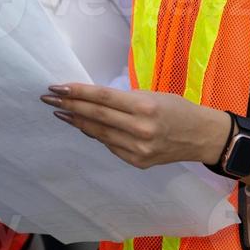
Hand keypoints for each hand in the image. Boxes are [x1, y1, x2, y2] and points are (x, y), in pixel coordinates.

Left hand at [42, 83, 231, 169]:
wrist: (201, 136)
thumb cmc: (176, 108)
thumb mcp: (152, 95)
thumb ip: (123, 100)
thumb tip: (91, 101)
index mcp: (145, 107)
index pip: (102, 98)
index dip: (77, 92)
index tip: (56, 87)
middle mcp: (140, 129)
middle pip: (96, 116)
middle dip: (69, 106)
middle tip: (48, 98)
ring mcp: (138, 149)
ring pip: (99, 133)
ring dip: (77, 122)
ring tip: (61, 111)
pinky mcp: (138, 162)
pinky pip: (110, 145)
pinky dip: (96, 134)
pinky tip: (84, 126)